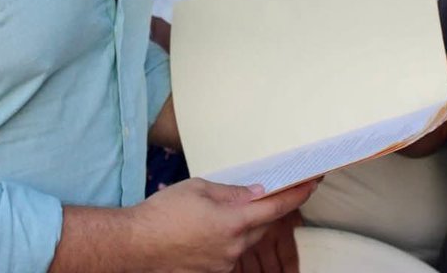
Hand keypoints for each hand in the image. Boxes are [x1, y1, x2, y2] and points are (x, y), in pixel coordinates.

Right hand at [129, 178, 314, 272]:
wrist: (134, 245)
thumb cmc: (162, 213)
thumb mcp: (198, 189)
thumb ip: (231, 192)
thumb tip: (257, 192)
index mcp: (232, 221)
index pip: (275, 207)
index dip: (297, 194)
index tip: (312, 182)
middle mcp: (233, 247)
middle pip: (263, 226)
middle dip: (266, 209)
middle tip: (264, 192)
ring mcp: (223, 263)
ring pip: (246, 240)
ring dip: (243, 225)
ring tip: (219, 213)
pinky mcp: (212, 272)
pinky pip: (230, 252)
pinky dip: (228, 239)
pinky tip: (207, 230)